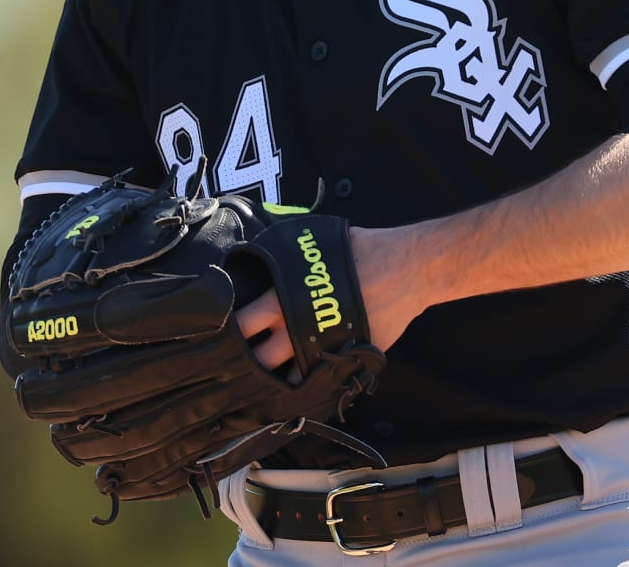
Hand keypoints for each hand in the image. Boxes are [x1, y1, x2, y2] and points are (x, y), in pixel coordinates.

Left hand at [235, 225, 433, 372]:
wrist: (405, 270)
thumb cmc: (361, 251)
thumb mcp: (314, 245)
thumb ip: (287, 259)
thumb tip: (265, 257)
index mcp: (284, 300)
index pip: (242, 325)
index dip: (230, 331)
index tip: (222, 334)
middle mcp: (298, 330)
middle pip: (259, 361)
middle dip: (248, 364)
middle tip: (240, 365)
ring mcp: (324, 350)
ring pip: (289, 379)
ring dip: (279, 378)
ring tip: (270, 379)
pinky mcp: (348, 361)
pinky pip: (322, 380)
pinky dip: (312, 383)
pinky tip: (305, 382)